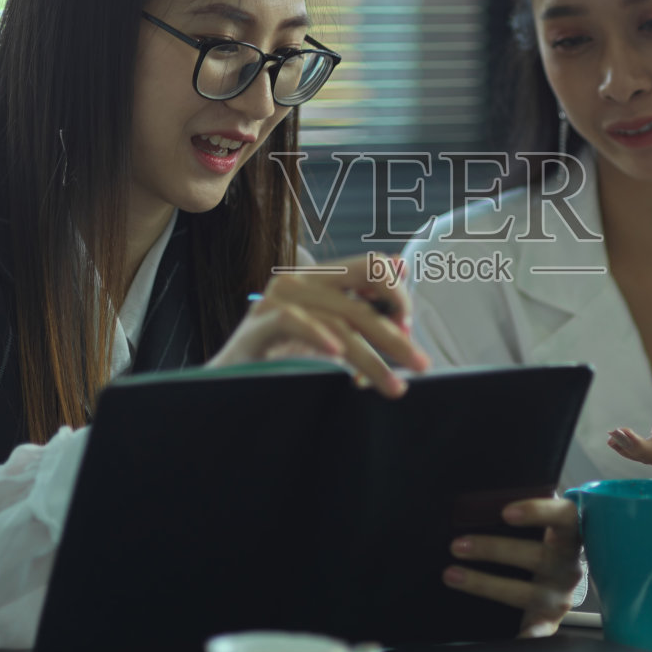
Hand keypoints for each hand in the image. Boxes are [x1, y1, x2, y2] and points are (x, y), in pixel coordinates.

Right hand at [207, 255, 430, 397]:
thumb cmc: (283, 360)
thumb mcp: (332, 331)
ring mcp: (275, 301)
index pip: (370, 267)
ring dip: (371, 357)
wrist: (231, 386)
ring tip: (393, 386)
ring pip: (338, 319)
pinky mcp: (256, 326)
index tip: (409, 329)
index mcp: (319, 279)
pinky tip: (337, 358)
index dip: (397, 295)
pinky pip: (292, 322)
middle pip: (360, 296)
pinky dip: (318, 336)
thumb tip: (401, 265)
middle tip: (420, 364)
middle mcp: (298, 282)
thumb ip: (363, 303)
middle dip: (394, 334)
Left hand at [442, 497, 582, 637]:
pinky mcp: (550, 619)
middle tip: (457, 546)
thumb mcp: (541, 526)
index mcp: (569, 534)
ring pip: (525, 592)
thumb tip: (474, 505)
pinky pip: (539, 629)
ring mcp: (561, 596)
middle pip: (536, 557)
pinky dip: (528, 634)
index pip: (563, 517)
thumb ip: (517, 514)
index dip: (538, 512)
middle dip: (493, 551)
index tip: (506, 513)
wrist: (569, 576)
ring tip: (451, 575)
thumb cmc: (544, 541)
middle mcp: (568, 566)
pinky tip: (512, 636)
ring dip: (485, 584)